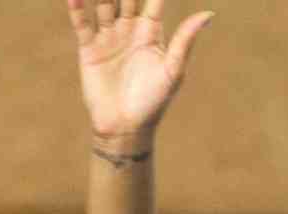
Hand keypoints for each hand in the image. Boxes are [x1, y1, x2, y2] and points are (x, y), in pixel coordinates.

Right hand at [67, 0, 212, 144]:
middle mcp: (129, 28)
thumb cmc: (154, 102)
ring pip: (103, 2)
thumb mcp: (173, 71)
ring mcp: (109, 36)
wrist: (125, 127)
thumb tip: (210, 13)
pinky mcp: (89, 47)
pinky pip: (82, 21)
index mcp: (152, 31)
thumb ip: (186, 40)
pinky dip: (77, 6)